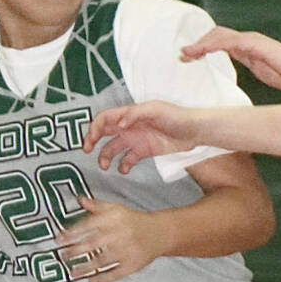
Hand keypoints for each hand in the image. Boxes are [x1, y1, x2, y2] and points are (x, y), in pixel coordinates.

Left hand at [54, 196, 165, 281]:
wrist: (159, 233)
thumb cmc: (134, 221)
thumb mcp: (116, 209)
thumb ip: (97, 207)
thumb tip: (80, 200)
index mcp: (113, 219)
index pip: (88, 225)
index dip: (72, 233)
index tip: (60, 239)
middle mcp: (120, 234)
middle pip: (93, 244)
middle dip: (75, 252)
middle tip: (62, 256)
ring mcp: (127, 251)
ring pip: (102, 261)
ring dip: (85, 267)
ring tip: (72, 272)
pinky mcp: (133, 264)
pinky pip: (116, 273)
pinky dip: (103, 278)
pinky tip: (92, 280)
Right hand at [84, 101, 201, 174]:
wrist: (194, 131)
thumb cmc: (176, 117)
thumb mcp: (156, 110)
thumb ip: (135, 115)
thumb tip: (118, 125)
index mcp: (129, 115)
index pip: (105, 119)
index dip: (95, 128)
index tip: (91, 140)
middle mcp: (129, 127)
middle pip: (104, 132)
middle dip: (92, 141)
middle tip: (87, 152)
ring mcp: (136, 140)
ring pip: (113, 148)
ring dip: (105, 157)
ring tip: (104, 166)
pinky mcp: (144, 151)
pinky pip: (128, 159)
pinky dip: (123, 166)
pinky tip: (124, 170)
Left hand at [181, 27, 280, 91]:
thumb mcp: (259, 71)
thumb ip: (246, 66)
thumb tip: (233, 74)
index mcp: (246, 47)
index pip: (219, 42)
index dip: (202, 48)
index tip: (188, 58)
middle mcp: (246, 40)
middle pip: (215, 36)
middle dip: (197, 44)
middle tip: (182, 56)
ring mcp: (251, 40)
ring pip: (220, 36)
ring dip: (201, 44)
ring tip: (187, 54)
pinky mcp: (256, 44)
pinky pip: (231, 42)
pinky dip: (215, 45)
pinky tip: (204, 51)